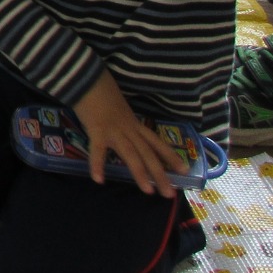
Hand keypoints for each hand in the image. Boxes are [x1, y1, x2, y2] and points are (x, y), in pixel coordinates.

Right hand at [70, 70, 182, 195]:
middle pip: (148, 153)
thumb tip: (124, 130)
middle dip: (160, 174)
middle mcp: (128, 128)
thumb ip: (122, 119)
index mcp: (134, 123)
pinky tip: (99, 180)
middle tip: (170, 194)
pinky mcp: (97, 130)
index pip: (156, 142)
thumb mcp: (117, 106)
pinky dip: (97, 165)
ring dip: (140, 173)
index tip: (184, 171)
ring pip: (131, 154)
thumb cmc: (101, 89)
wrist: (88, 78)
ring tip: (149, 192)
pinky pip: (97, 150)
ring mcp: (114, 130)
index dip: (170, 156)